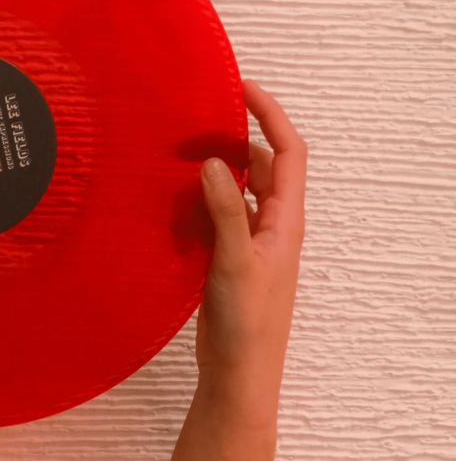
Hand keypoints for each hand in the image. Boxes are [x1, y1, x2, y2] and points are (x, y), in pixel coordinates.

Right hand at [196, 78, 307, 406]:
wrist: (238, 372)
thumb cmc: (246, 323)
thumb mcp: (235, 261)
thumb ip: (227, 210)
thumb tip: (217, 163)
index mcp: (285, 221)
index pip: (289, 152)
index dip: (270, 114)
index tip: (240, 88)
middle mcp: (272, 225)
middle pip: (263, 165)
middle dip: (235, 138)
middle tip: (196, 123)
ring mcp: (249, 241)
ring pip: (236, 189)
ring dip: (215, 170)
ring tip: (179, 155)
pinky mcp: (227, 256)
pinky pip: (215, 215)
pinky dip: (198, 201)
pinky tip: (171, 201)